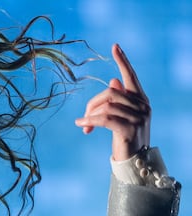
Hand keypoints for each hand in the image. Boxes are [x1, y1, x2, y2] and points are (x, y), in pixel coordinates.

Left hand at [74, 44, 150, 160]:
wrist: (135, 161)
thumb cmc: (126, 137)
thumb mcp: (122, 116)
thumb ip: (119, 99)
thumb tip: (113, 80)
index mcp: (141, 99)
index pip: (131, 76)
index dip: (122, 61)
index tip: (114, 46)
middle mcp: (143, 105)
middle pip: (110, 92)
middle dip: (92, 104)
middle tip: (83, 118)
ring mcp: (138, 117)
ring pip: (106, 105)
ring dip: (90, 115)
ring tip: (84, 126)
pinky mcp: (130, 129)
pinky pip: (105, 119)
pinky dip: (90, 122)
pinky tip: (81, 126)